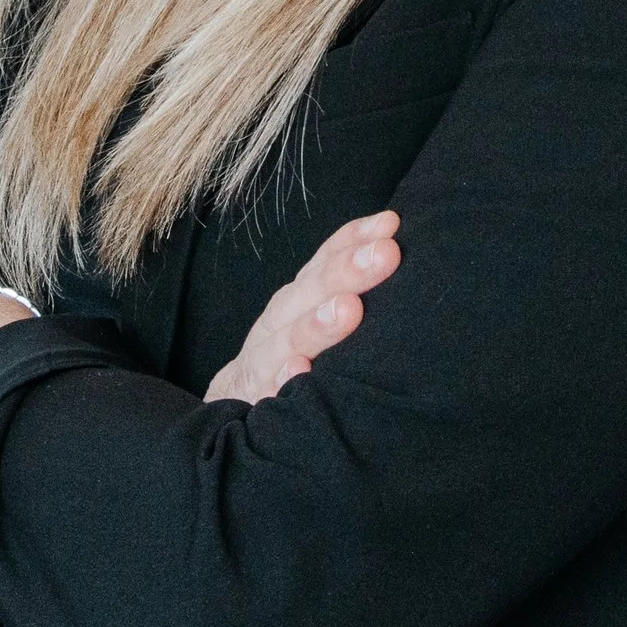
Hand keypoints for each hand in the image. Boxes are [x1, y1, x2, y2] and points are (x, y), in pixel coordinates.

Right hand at [204, 212, 400, 404]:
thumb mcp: (312, 317)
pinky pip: (267, 390)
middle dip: (348, 271)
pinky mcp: (254, 401)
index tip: (391, 224)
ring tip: (348, 309)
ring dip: (318, 324)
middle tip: (386, 253)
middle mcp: (279, 322)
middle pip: (311, 292)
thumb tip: (395, 249)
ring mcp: (263, 362)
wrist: (232, 403)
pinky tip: (299, 371)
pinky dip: (282, 380)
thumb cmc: (286, 357)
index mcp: (297, 299)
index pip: (325, 260)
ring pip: (289, 339)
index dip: (355, 238)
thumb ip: (347, 291)